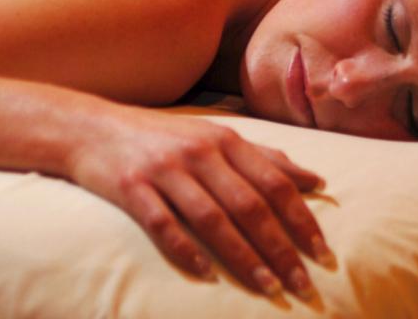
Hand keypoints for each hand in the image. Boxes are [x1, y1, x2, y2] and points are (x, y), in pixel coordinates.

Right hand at [67, 104, 332, 297]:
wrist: (94, 129)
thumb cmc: (164, 137)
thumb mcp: (215, 137)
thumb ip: (264, 158)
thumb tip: (314, 180)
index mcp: (224, 140)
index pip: (273, 182)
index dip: (301, 219)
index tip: (323, 253)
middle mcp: (199, 152)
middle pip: (249, 204)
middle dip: (280, 247)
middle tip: (304, 285)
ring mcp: (165, 169)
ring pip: (212, 217)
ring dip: (243, 256)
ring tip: (269, 288)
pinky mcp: (132, 187)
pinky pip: (162, 223)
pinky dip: (185, 249)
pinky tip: (206, 274)